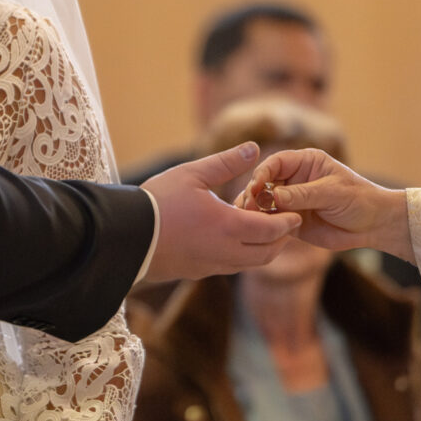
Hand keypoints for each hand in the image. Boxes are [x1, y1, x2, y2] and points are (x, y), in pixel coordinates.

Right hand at [141, 142, 301, 281]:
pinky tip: (235, 242)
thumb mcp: (192, 174)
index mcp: (228, 227)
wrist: (124, 237)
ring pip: (249, 265)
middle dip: (281, 240)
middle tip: (286, 225)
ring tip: (264, 233)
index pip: (271, 229)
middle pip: (267, 254)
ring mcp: (210, 266)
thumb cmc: (157, 202)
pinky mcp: (196, 273)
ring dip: (262, 251)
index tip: (296, 214)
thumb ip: (226, 162)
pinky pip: (229, 268)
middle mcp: (225, 252)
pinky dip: (242, 257)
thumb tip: (253, 148)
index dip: (287, 222)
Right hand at [237, 148, 413, 261]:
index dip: (262, 173)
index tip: (256, 187)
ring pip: (264, 204)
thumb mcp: (332, 193)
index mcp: (305, 162)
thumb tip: (272, 196)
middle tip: (246, 208)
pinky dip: (262, 227)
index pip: (275, 163)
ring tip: (247, 221)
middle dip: (254, 195)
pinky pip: (272, 223)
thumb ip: (302, 194)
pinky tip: (254, 232)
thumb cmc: (359, 200)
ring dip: (254, 212)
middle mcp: (294, 179)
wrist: (374, 225)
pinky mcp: (290, 221)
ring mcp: (291, 201)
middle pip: (264, 183)